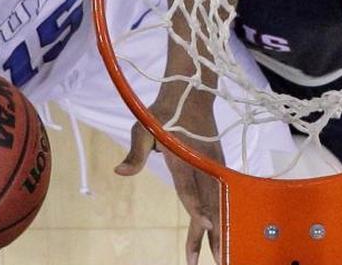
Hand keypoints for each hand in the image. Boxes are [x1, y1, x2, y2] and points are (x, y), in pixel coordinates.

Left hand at [115, 104, 222, 264]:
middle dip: (213, 232)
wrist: (190, 94)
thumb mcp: (142, 129)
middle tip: (219, 259)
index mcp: (184, 157)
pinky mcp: (219, 167)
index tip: (206, 224)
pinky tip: (220, 234)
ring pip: (219, 202)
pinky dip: (222, 216)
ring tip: (221, 256)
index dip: (197, 206)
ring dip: (220, 229)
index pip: (191, 186)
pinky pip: (221, 195)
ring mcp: (215, 166)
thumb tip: (119, 172)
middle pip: (210, 202)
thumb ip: (135, 153)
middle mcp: (204, 164)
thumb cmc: (161, 114)